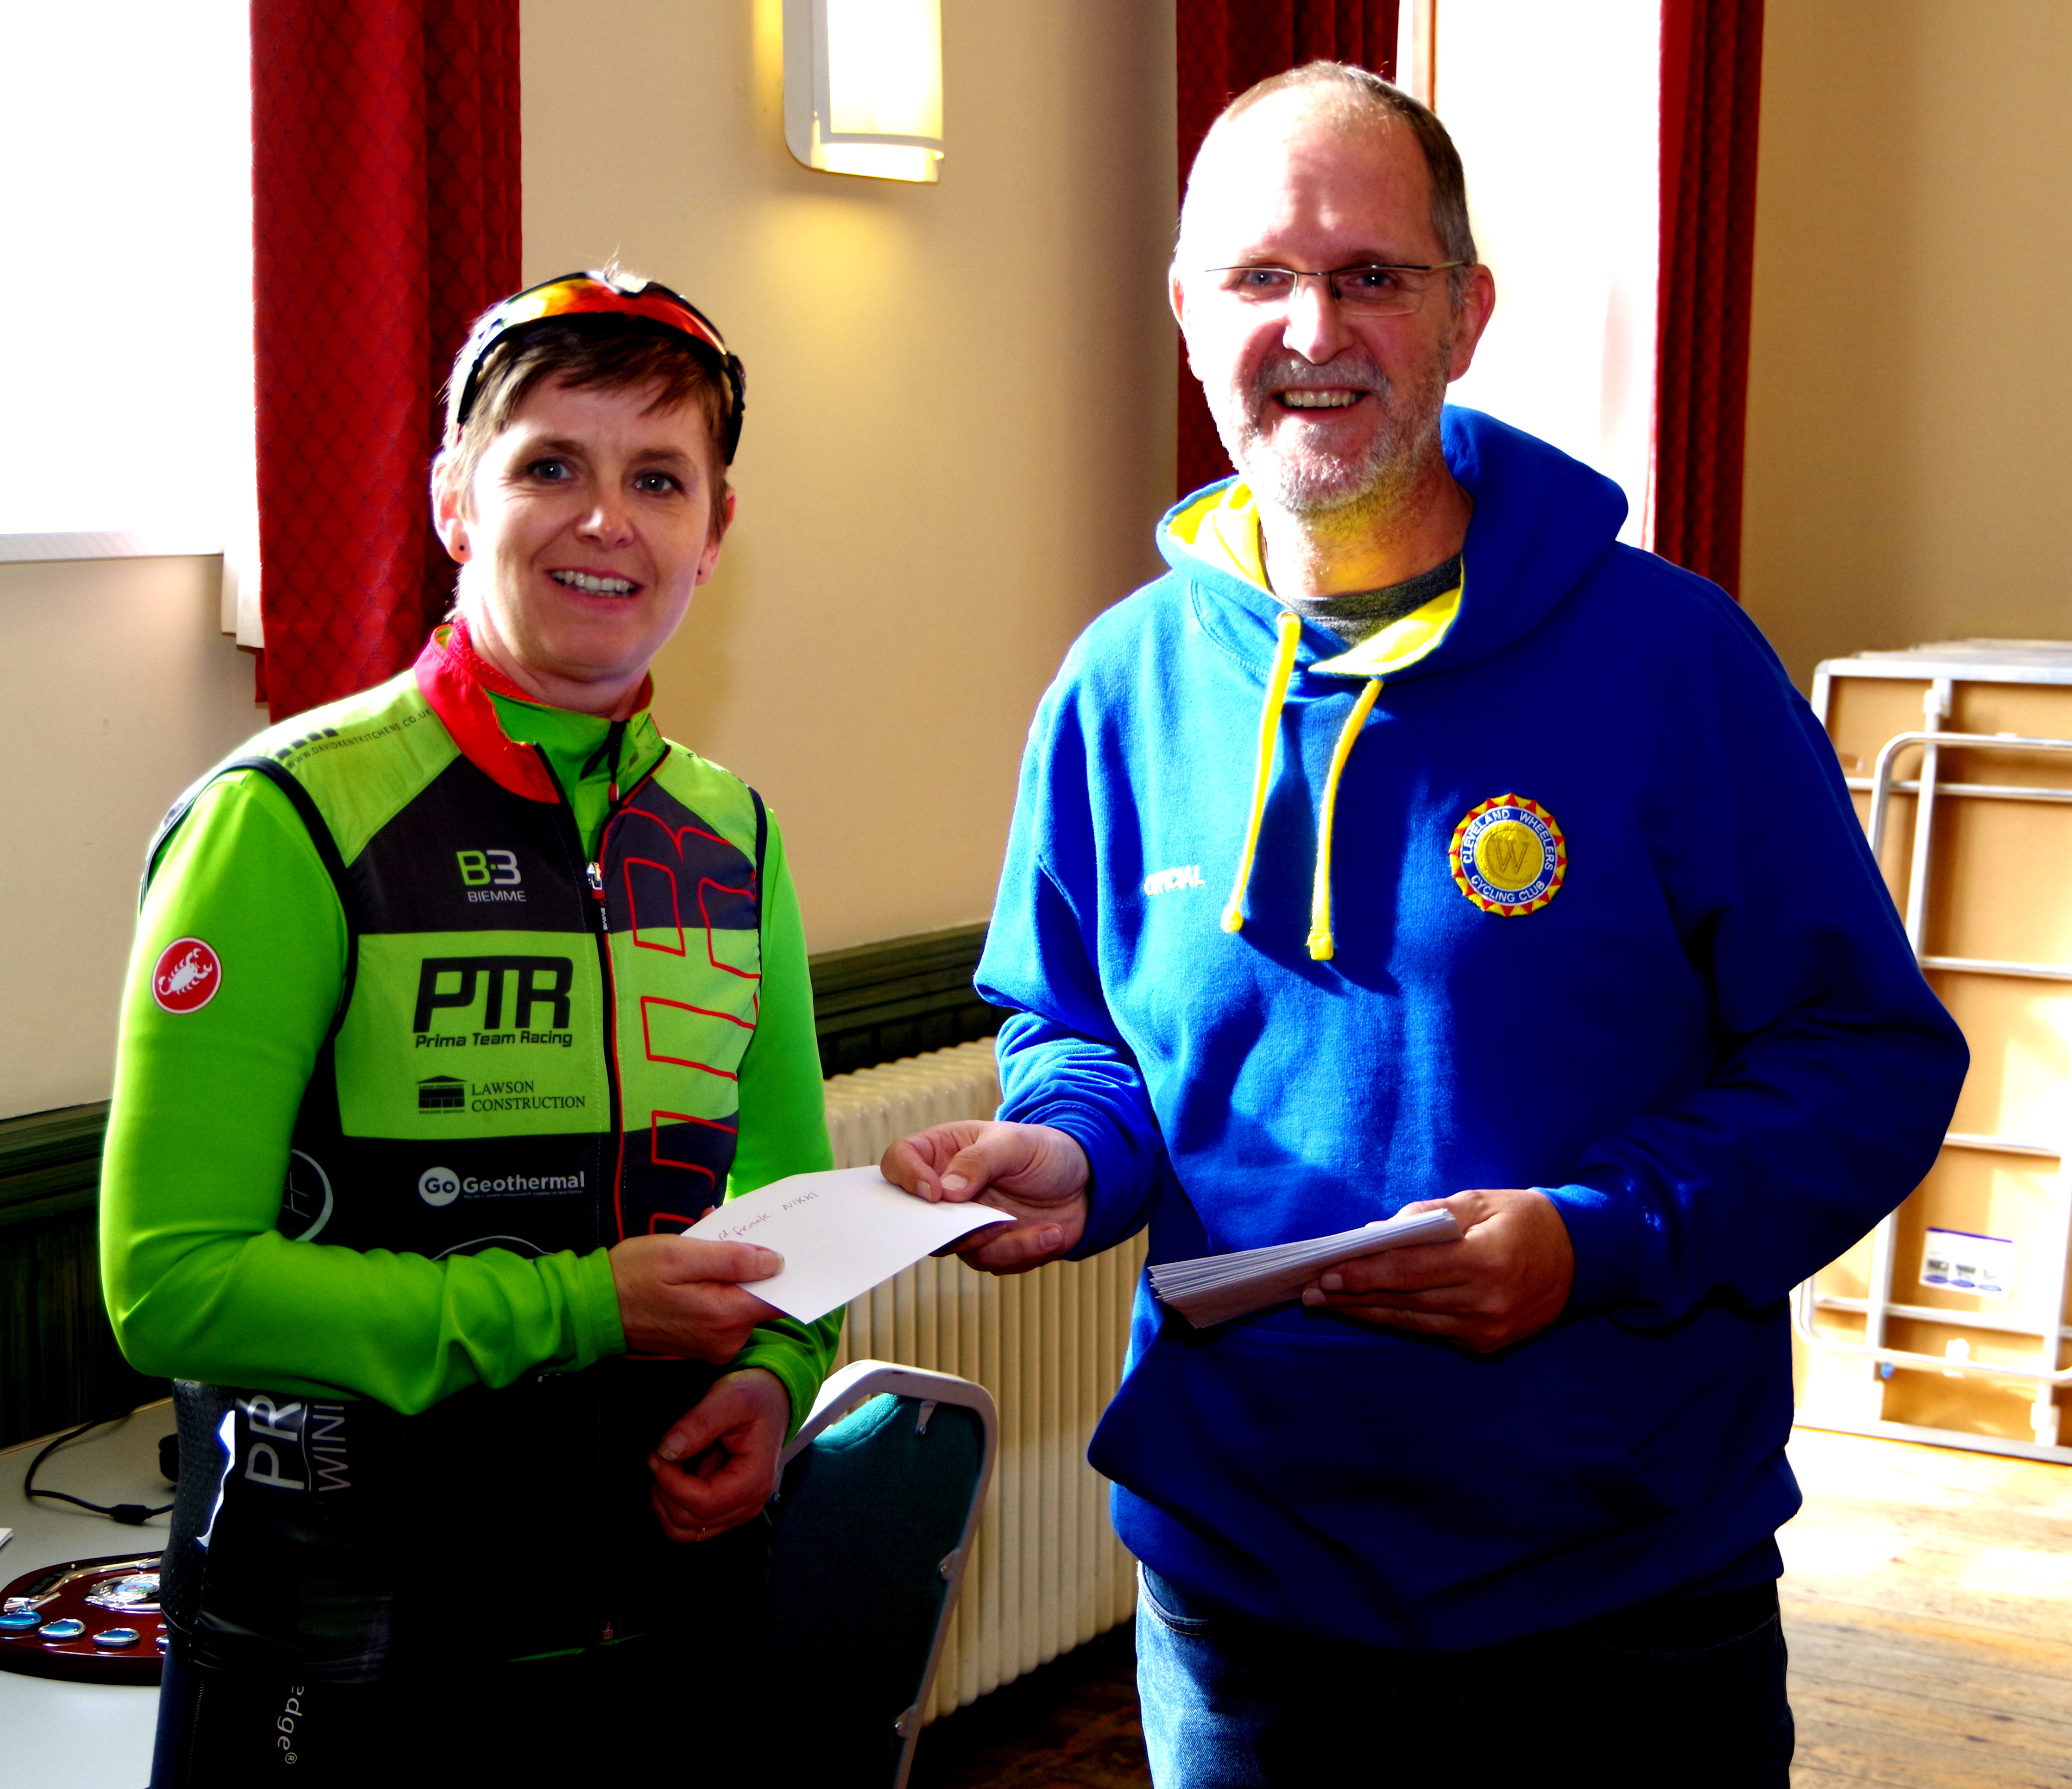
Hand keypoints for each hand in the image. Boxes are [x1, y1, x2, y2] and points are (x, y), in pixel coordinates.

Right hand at [609, 1234, 784, 1361]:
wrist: (591, 1309)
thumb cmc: (633, 1275)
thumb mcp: (682, 1254)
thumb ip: (733, 1259)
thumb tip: (776, 1263)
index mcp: (726, 1317)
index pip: (779, 1300)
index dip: (786, 1273)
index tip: (787, 1247)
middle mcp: (726, 1340)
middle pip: (759, 1299)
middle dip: (750, 1264)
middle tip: (730, 1234)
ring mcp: (713, 1346)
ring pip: (740, 1302)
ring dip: (730, 1272)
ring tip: (705, 1243)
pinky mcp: (701, 1344)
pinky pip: (722, 1310)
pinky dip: (717, 1286)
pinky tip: (697, 1262)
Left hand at [649, 1368, 789, 1541]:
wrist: (771, 1403)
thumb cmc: (756, 1399)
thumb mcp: (730, 1398)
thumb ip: (699, 1423)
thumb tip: (667, 1451)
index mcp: (754, 1480)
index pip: (704, 1503)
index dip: (671, 1483)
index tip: (656, 1456)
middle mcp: (748, 1505)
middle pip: (689, 1520)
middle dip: (664, 1489)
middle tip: (660, 1456)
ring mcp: (736, 1512)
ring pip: (684, 1529)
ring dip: (665, 1501)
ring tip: (666, 1468)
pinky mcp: (725, 1511)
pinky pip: (688, 1525)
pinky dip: (672, 1505)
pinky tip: (675, 1477)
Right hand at [881, 1120, 1090, 1273]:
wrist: (1084, 1181)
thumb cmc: (1044, 1150)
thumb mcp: (1015, 1143)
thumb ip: (979, 1161)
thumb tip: (946, 1191)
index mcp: (942, 1152)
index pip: (899, 1160)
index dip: (906, 1177)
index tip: (933, 1193)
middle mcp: (946, 1192)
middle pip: (919, 1219)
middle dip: (956, 1226)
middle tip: (995, 1221)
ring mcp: (966, 1223)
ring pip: (958, 1248)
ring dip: (1003, 1242)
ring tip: (1048, 1227)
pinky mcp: (989, 1248)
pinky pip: (992, 1263)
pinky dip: (1024, 1252)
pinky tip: (1053, 1234)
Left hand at [1299, 1188, 1574, 1352]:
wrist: (1581, 1258)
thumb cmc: (1525, 1220)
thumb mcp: (1478, 1201)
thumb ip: (1428, 1216)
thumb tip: (1377, 1234)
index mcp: (1487, 1260)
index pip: (1412, 1270)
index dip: (1366, 1274)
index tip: (1328, 1273)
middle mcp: (1487, 1301)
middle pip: (1405, 1300)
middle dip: (1354, 1296)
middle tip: (1311, 1292)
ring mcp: (1487, 1328)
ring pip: (1412, 1321)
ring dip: (1366, 1312)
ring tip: (1327, 1303)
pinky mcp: (1485, 1343)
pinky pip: (1429, 1330)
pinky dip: (1396, 1319)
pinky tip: (1366, 1310)